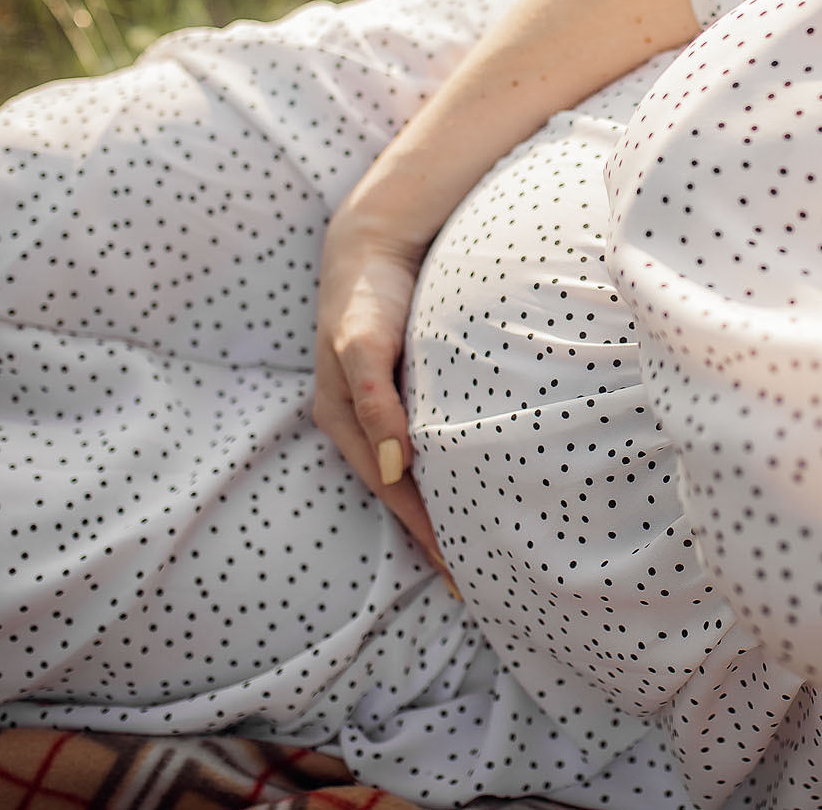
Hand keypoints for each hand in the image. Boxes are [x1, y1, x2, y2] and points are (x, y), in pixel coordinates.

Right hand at [314, 214, 459, 597]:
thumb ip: (375, 399)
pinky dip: (445, 469)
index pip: (392, 492)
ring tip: (477, 545)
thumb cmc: (368, 293)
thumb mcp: (364, 342)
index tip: (459, 572)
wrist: (372, 242)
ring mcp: (380, 406)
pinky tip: (472, 480)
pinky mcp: (401, 389)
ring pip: (413, 470)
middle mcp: (360, 421)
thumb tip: (395, 468)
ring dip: (439, 506)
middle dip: (432, 534)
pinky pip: (425, 441)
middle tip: (475, 579)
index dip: (424, 531)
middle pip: (400, 491)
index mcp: (343, 420)